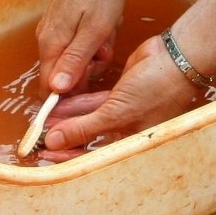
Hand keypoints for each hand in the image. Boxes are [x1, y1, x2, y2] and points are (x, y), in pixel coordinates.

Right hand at [36, 0, 126, 93]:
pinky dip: (97, 36)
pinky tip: (107, 21)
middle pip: (65, 73)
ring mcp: (55, 26)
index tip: (94, 83)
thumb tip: (56, 90)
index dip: (72, 93)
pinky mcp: (64, 17)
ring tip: (109, 28)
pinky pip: (80, 39)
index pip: (51, 87)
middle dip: (89, 68)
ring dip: (96, 50)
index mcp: (52, 44)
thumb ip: (75, 61)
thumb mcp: (96, 29)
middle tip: (106, 49)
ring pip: (76, 56)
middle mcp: (47, 38)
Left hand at [43, 35, 197, 149]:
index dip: (68, 156)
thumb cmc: (155, 90)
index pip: (94, 157)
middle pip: (89, 138)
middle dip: (65, 135)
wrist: (175, 58)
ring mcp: (124, 111)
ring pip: (90, 118)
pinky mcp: (121, 93)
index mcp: (131, 144)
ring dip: (68, 117)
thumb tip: (55, 142)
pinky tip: (60, 102)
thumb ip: (84, 127)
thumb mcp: (116, 113)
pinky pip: (95, 101)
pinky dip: (79, 103)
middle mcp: (126, 130)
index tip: (46, 154)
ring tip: (44, 118)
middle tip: (39, 136)